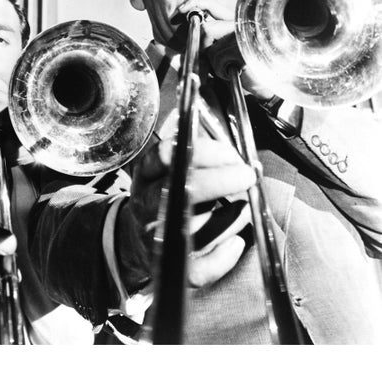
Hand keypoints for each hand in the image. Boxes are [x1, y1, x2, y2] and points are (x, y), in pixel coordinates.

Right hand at [117, 123, 254, 290]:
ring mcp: (158, 236)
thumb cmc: (161, 195)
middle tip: (247, 174)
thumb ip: (185, 146)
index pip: (170, 155)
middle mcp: (149, 204)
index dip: (205, 151)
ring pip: (201, 227)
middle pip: (186, 190)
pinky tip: (235, 242)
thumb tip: (200, 117)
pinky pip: (203, 266)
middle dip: (223, 180)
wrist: (137, 238)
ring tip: (241, 207)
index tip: (232, 152)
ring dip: (231, 216)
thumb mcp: (162, 166)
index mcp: (147, 175)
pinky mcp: (171, 266)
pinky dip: (224, 255)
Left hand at [177, 0, 274, 99]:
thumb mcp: (219, 52)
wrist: (264, 84)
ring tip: (228, 66)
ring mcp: (243, 34)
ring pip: (210, 47)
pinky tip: (234, 71)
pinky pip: (218, 58)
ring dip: (213, 62)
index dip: (193, 4)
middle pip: (205, 29)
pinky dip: (220, 70)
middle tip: (212, 59)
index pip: (209, 4)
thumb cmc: (240, 69)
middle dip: (203, 48)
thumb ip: (205, 42)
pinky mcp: (244, 48)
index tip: (180, 11)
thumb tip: (184, 37)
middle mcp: (239, 24)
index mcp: (233, 21)